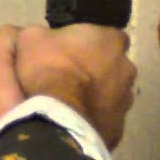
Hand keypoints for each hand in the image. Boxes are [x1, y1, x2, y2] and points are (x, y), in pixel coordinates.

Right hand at [14, 24, 136, 148]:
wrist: (55, 117)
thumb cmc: (49, 69)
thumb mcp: (32, 37)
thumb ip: (46, 33)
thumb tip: (45, 37)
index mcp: (111, 41)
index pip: (110, 36)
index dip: (93, 43)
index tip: (76, 50)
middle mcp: (126, 68)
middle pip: (115, 66)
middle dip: (99, 70)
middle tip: (74, 76)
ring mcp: (126, 99)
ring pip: (114, 93)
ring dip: (98, 95)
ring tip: (74, 102)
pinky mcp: (119, 126)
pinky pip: (107, 118)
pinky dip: (95, 117)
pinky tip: (76, 120)